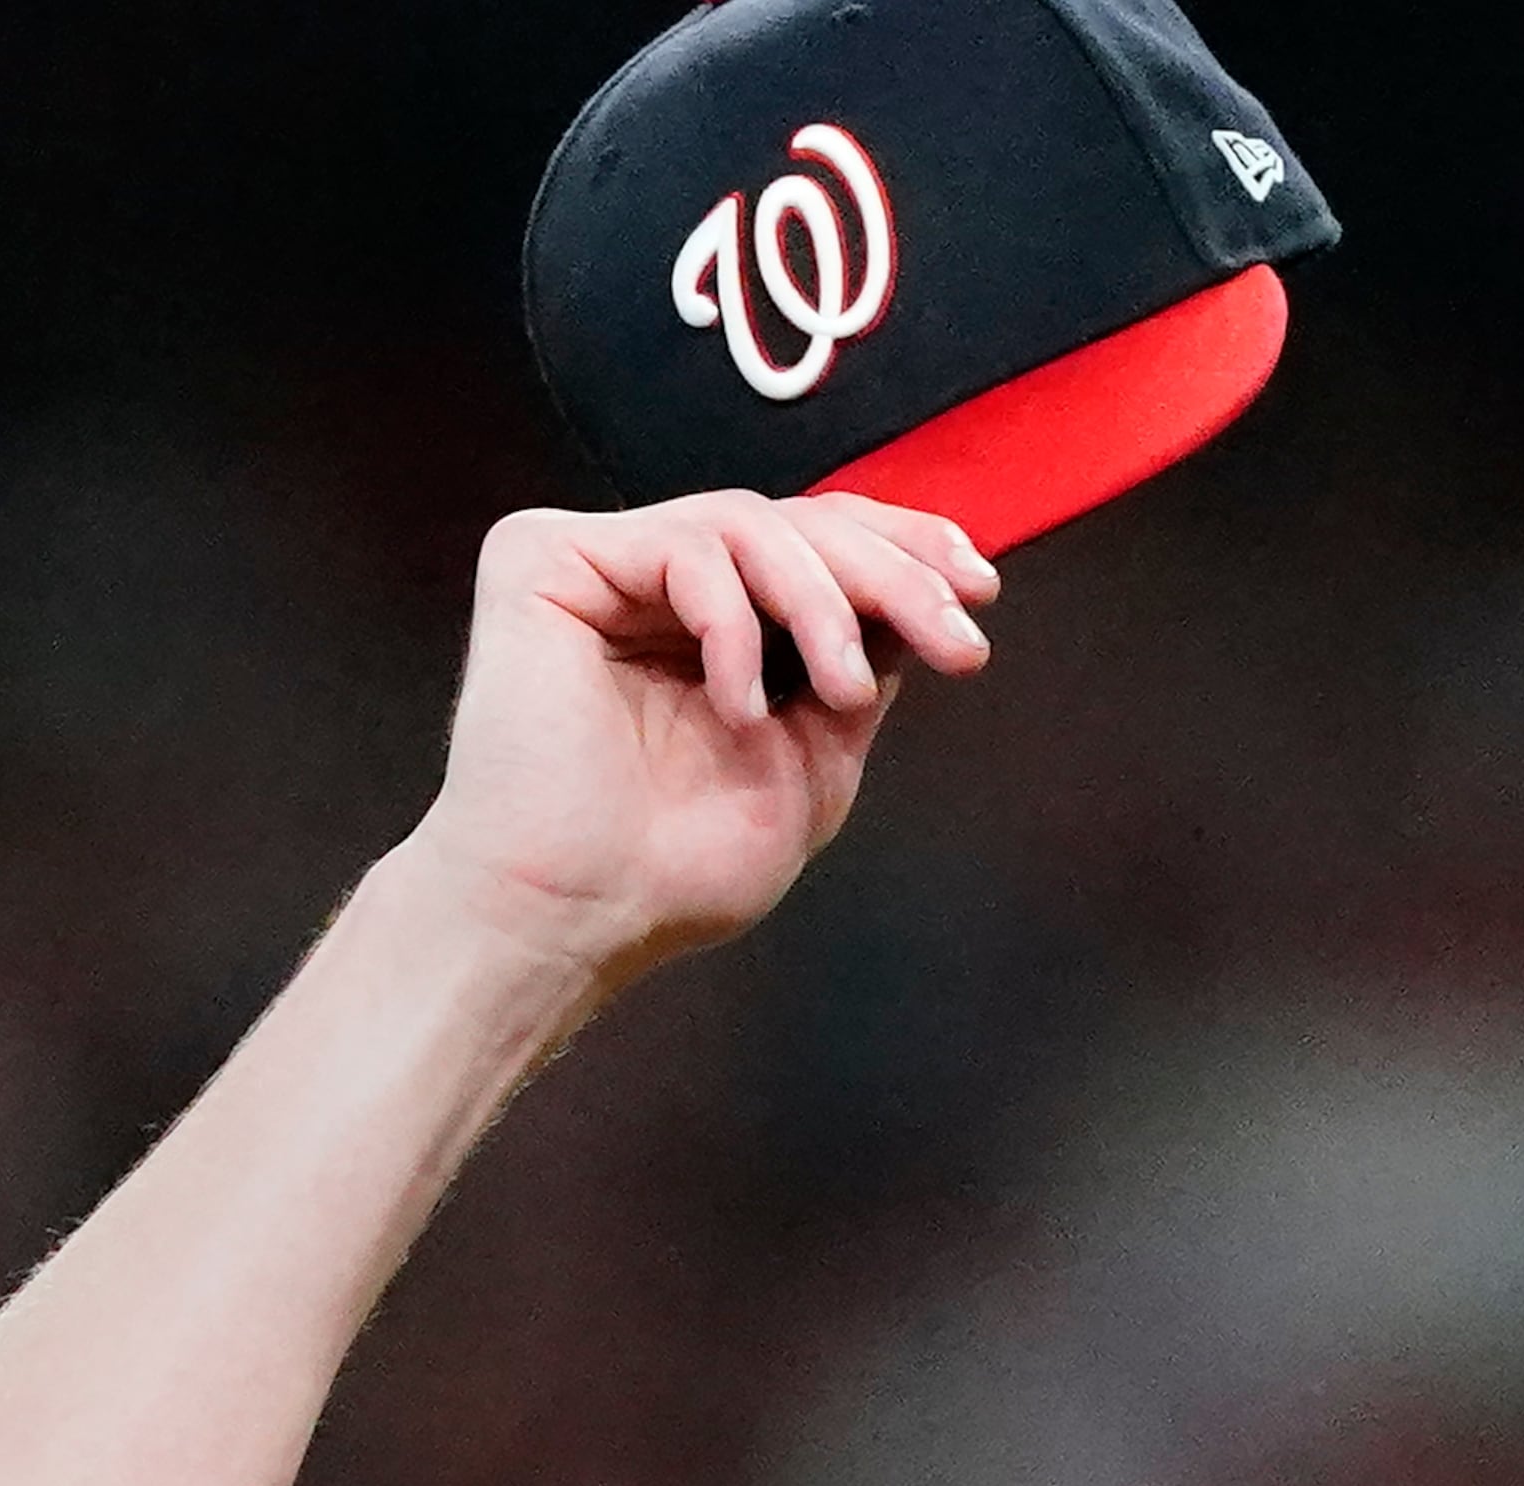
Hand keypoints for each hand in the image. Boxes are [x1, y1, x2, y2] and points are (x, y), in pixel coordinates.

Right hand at [407, 491, 997, 1001]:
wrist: (567, 924)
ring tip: (844, 690)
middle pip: (796, 523)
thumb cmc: (667, 876)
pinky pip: (679, 543)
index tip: (980, 591)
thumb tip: (923, 603)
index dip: (903, 552)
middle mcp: (656, 587)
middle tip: (951, 629)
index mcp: (712, 632)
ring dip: (822, 602)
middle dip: (890, 571)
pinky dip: (730, 620)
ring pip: (749, 525)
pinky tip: (738, 706)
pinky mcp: (543, 560)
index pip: (817, 552)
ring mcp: (602, 569)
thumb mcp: (809, 774)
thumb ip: (858, 683)